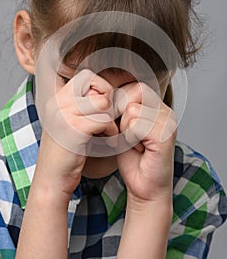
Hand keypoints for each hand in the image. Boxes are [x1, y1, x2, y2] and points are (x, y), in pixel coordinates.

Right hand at [33, 69, 118, 198]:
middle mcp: (58, 102)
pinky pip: (104, 121)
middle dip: (108, 101)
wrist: (52, 180)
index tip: (104, 108)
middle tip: (108, 119)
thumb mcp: (70, 123)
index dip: (101, 87)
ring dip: (111, 119)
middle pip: (97, 84)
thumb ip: (83, 106)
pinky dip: (111, 132)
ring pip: (103, 103)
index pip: (86, 75)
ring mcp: (63, 114)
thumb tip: (106, 92)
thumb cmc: (66, 153)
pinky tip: (107, 143)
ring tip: (108, 133)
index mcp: (57, 98)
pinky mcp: (73, 129)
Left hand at [115, 82, 176, 205]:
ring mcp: (168, 122)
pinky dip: (129, 138)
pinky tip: (137, 149)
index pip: (135, 87)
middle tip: (124, 133)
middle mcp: (166, 111)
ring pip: (132, 110)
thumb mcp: (122, 126)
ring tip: (132, 142)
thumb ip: (120, 108)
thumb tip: (105, 92)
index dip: (119, 102)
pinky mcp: (165, 135)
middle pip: (136, 91)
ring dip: (124, 128)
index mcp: (158, 107)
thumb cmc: (132, 157)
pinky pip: (135, 125)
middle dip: (121, 112)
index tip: (117, 123)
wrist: (144, 187)